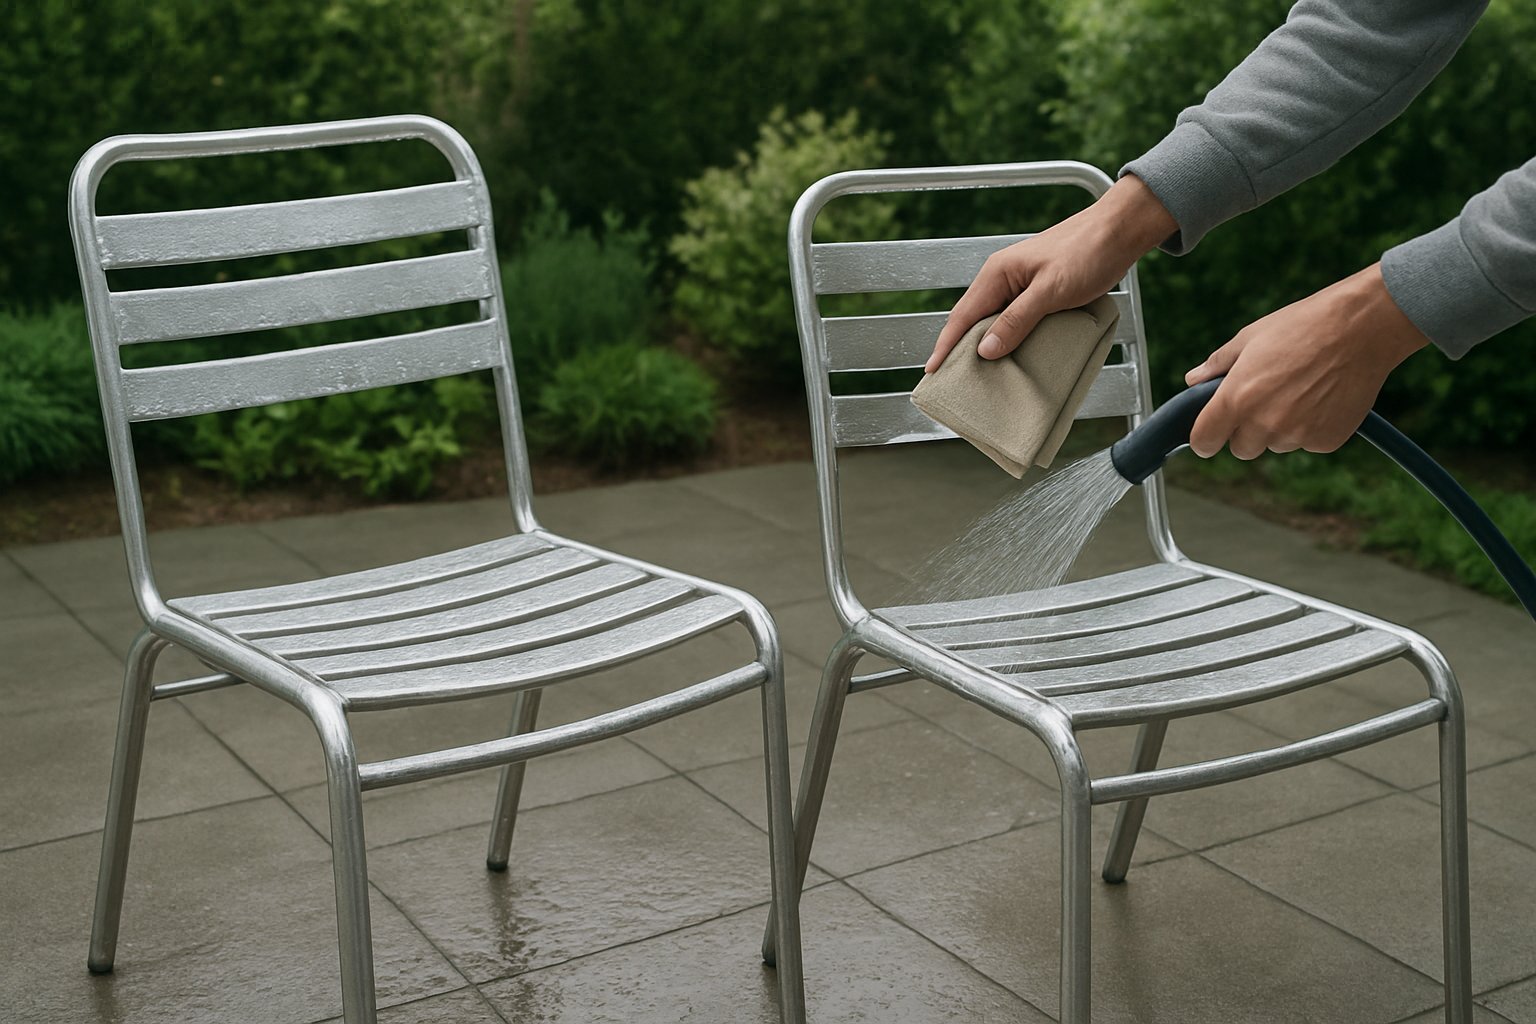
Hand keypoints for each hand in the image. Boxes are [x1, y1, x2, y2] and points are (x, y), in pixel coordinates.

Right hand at [925, 174, 1176, 371]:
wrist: (1119, 230)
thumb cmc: (1087, 252)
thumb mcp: (1050, 291)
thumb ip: (1017, 320)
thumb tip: (986, 350)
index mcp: (997, 274)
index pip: (962, 317)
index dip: (945, 346)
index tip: (932, 371)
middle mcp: (1002, 278)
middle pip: (972, 320)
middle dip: (960, 349)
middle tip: (951, 381)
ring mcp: (1019, 284)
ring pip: (993, 321)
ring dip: (985, 346)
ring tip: (978, 376)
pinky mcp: (1036, 291)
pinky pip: (1013, 319)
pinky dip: (1007, 338)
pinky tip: (1010, 355)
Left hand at [1187, 263, 1429, 459]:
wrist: (1363, 327)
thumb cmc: (1303, 326)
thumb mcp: (1250, 337)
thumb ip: (1217, 365)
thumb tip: (1193, 380)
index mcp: (1237, 399)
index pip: (1204, 441)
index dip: (1205, 438)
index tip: (1210, 434)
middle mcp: (1264, 423)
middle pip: (1242, 448)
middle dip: (1246, 430)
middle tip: (1265, 398)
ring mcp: (1298, 435)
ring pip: (1276, 444)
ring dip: (1280, 428)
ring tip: (1300, 389)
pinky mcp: (1326, 440)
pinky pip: (1308, 443)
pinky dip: (1312, 427)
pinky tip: (1323, 396)